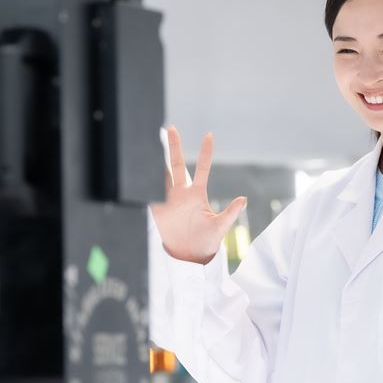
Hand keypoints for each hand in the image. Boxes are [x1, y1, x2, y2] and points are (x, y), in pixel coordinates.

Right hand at [150, 126, 246, 263]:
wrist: (189, 255)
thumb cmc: (207, 240)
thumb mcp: (220, 227)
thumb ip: (230, 213)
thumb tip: (243, 199)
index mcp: (197, 194)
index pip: (202, 168)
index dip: (205, 152)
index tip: (209, 135)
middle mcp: (182, 193)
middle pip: (176, 164)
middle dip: (173, 146)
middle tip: (171, 128)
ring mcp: (168, 200)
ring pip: (161, 174)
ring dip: (155, 160)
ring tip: (149, 144)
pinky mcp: (157, 209)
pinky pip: (149, 193)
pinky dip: (144, 182)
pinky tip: (139, 170)